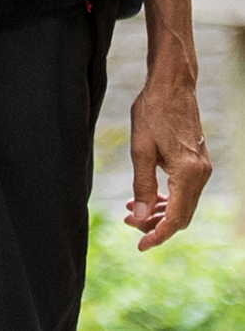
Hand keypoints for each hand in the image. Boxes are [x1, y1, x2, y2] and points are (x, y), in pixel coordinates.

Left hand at [124, 73, 210, 248]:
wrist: (172, 85)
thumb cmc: (153, 111)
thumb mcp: (140, 148)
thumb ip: (141, 185)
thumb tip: (138, 218)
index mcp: (188, 174)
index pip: (176, 218)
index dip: (158, 235)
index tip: (140, 245)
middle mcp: (201, 175)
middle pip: (181, 215)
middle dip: (156, 224)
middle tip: (129, 225)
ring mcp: (202, 168)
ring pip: (183, 203)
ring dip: (160, 211)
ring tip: (132, 212)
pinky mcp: (197, 161)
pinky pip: (184, 190)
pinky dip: (166, 197)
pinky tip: (146, 196)